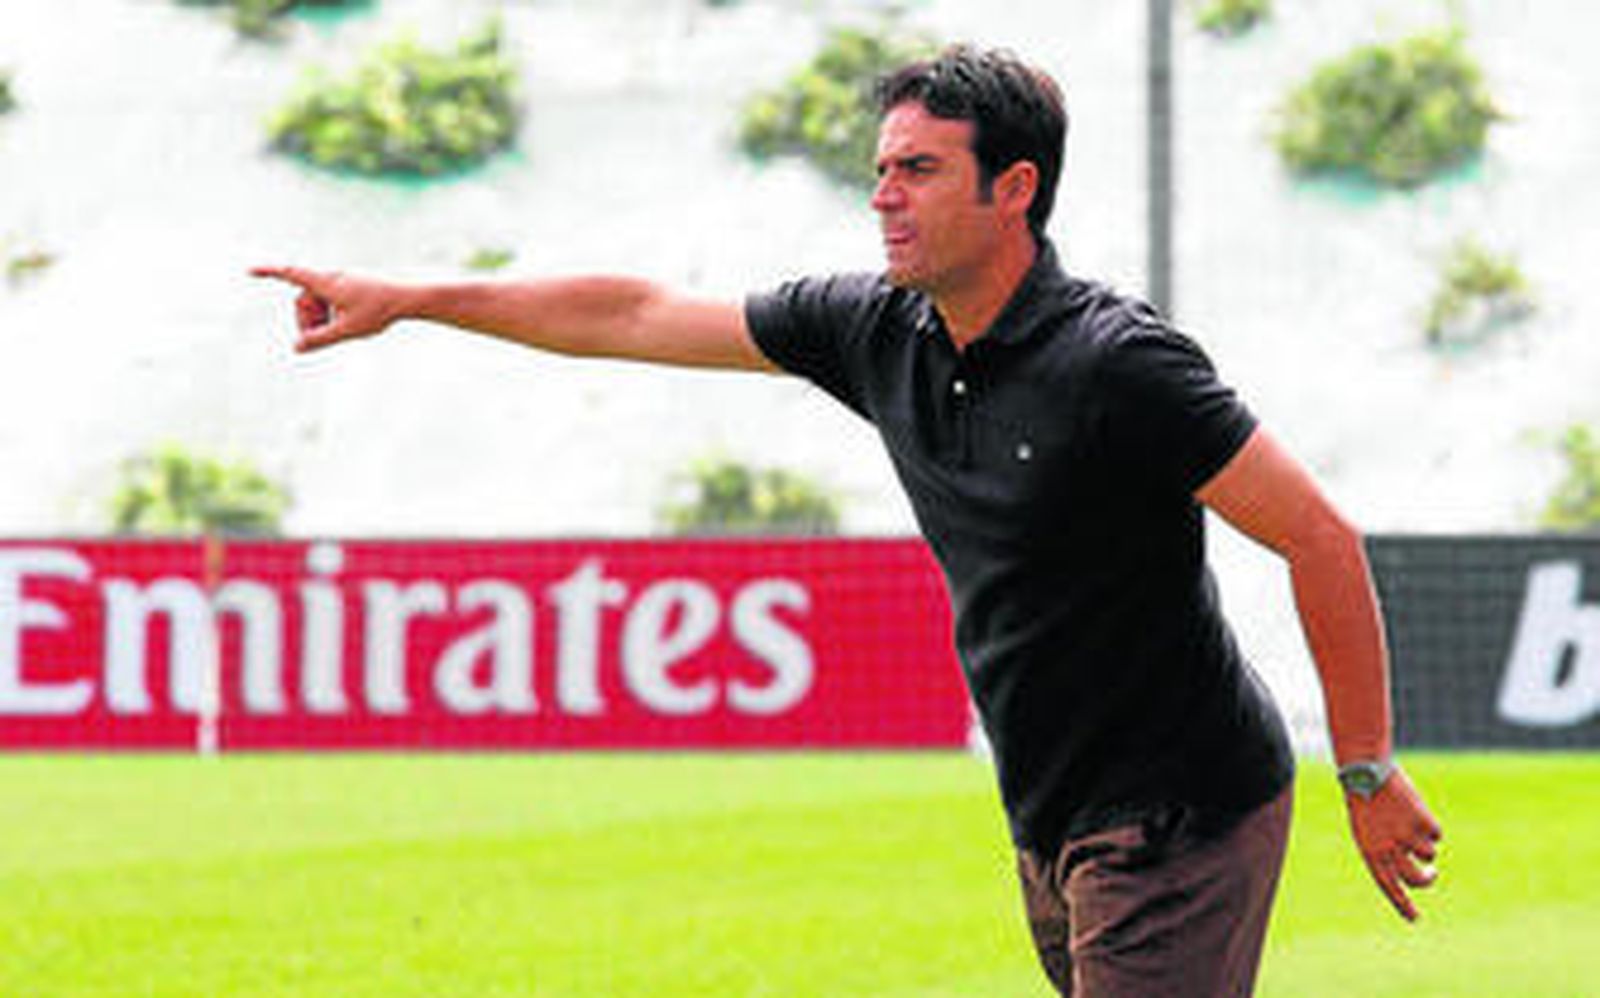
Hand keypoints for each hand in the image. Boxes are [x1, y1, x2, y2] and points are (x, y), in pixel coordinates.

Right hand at [250, 265, 404, 352]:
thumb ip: (320, 340)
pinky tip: (350, 323)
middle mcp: (331, 277)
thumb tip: (296, 347)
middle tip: (319, 338)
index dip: (269, 273)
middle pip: (303, 300)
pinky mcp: (350, 287)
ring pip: (316, 302)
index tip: (250, 271)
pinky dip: (332, 314)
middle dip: (307, 320)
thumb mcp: (347, 330)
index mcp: (326, 283)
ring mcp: (341, 281)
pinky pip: (330, 301)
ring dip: (320, 318)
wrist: (408, 298)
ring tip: (340, 330)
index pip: (291, 274)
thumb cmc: (379, 311)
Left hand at [1345, 764, 1442, 921]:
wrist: (1368, 772)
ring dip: (1424, 841)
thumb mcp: (1368, 831)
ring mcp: (1408, 836)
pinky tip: (1414, 810)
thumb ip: (1386, 853)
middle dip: (1427, 879)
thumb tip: (1411, 871)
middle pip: (1418, 879)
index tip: (1415, 919)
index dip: (1402, 905)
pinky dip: (1430, 825)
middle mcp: (1391, 849)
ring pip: (1429, 854)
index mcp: (1371, 852)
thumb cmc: (1365, 803)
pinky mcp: (1424, 822)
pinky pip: (1436, 834)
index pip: (1389, 886)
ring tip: (1408, 820)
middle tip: (1431, 873)